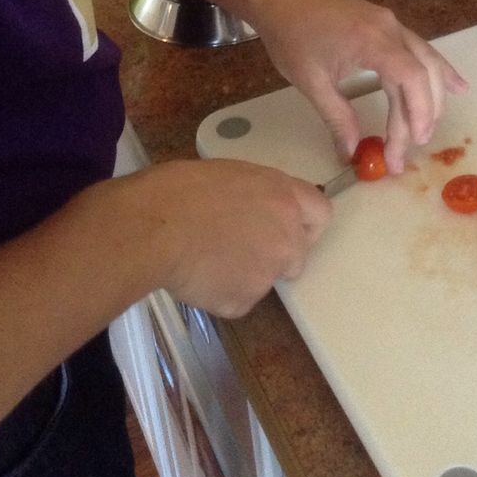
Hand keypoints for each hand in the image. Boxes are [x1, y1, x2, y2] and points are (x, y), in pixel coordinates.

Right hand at [132, 159, 331, 316]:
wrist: (155, 225)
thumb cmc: (180, 190)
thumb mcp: (230, 175)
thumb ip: (257, 195)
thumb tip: (254, 209)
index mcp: (284, 195)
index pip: (321, 213)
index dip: (304, 224)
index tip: (287, 229)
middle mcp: (287, 234)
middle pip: (297, 254)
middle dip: (274, 256)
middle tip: (237, 248)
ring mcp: (269, 271)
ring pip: (264, 279)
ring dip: (243, 274)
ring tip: (205, 258)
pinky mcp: (246, 300)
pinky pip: (238, 300)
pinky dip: (220, 294)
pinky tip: (196, 275)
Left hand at [248, 0, 467, 172]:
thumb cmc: (290, 36)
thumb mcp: (311, 81)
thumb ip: (337, 118)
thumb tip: (352, 153)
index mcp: (372, 40)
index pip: (411, 79)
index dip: (417, 114)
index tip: (405, 146)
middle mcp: (390, 28)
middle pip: (423, 73)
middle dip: (422, 114)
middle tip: (409, 149)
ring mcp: (391, 23)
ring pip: (426, 61)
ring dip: (431, 97)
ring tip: (429, 130)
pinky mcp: (386, 24)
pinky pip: (419, 49)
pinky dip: (435, 70)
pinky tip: (454, 86)